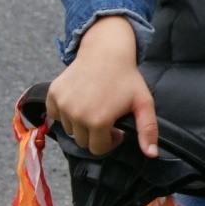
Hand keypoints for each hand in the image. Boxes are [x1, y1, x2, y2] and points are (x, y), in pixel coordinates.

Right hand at [45, 16, 157, 156]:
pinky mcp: (53, 94)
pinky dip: (64, 113)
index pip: (98, 149)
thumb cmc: (126, 77)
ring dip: (80, 124)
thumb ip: (147, 130)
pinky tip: (79, 101)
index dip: (109, 141)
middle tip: (105, 117)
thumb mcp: (143, 103)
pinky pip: (55, 115)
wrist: (106, 51)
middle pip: (82, 141)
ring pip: (69, 129)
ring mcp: (63, 104)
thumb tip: (151, 154)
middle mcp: (77, 115)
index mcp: (98, 121)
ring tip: (93, 107)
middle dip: (95, 134)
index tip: (116, 129)